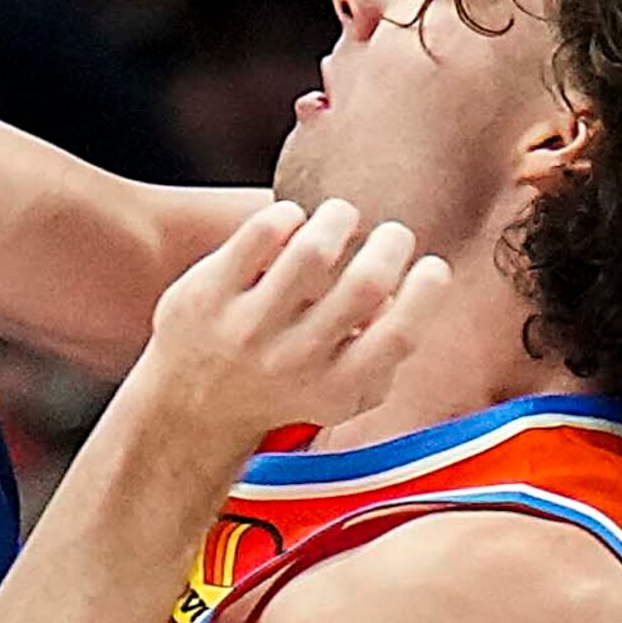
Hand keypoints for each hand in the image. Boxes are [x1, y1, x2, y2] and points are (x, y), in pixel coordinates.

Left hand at [140, 199, 449, 438]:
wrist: (191, 406)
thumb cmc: (284, 388)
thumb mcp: (341, 398)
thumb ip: (385, 360)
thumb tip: (405, 297)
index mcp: (337, 387)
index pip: (400, 334)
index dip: (427, 291)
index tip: (430, 266)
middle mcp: (293, 359)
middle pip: (366, 283)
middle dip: (392, 243)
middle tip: (390, 235)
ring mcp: (247, 326)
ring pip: (312, 251)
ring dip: (340, 219)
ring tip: (341, 218)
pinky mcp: (208, 293)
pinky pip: (259, 235)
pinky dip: (286, 216)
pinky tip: (291, 222)